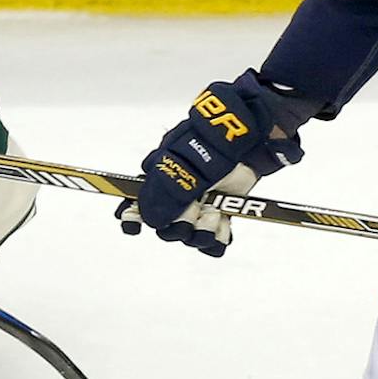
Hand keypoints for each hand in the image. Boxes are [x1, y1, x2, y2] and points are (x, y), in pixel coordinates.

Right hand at [119, 71, 305, 255]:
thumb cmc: (208, 142)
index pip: (137, 205)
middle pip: (167, 228)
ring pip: (192, 237)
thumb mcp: (181, 162)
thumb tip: (149, 220)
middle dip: (180, 225)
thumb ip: (165, 192)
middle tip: (195, 209)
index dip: (132, 218)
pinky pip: (215, 240)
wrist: (245, 139)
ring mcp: (200, 206)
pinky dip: (219, 236)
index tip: (134, 227)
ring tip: (214, 213)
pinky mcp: (221, 213)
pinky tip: (223, 223)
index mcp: (161, 180)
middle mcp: (178, 198)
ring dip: (202, 230)